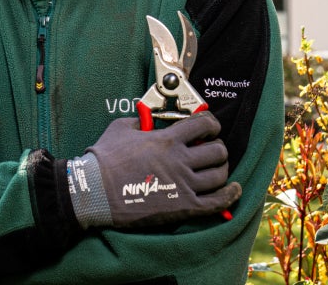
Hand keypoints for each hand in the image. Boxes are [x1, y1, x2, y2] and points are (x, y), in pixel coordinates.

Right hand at [65, 112, 240, 228]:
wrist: (94, 191)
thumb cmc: (104, 159)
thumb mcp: (121, 128)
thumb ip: (140, 121)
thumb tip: (148, 120)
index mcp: (167, 139)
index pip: (204, 124)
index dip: (212, 124)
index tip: (210, 127)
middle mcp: (180, 160)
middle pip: (218, 151)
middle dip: (218, 147)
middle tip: (211, 149)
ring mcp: (183, 185)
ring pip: (220, 175)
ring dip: (221, 170)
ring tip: (216, 169)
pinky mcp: (182, 207)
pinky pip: (216, 202)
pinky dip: (230, 195)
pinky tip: (233, 189)